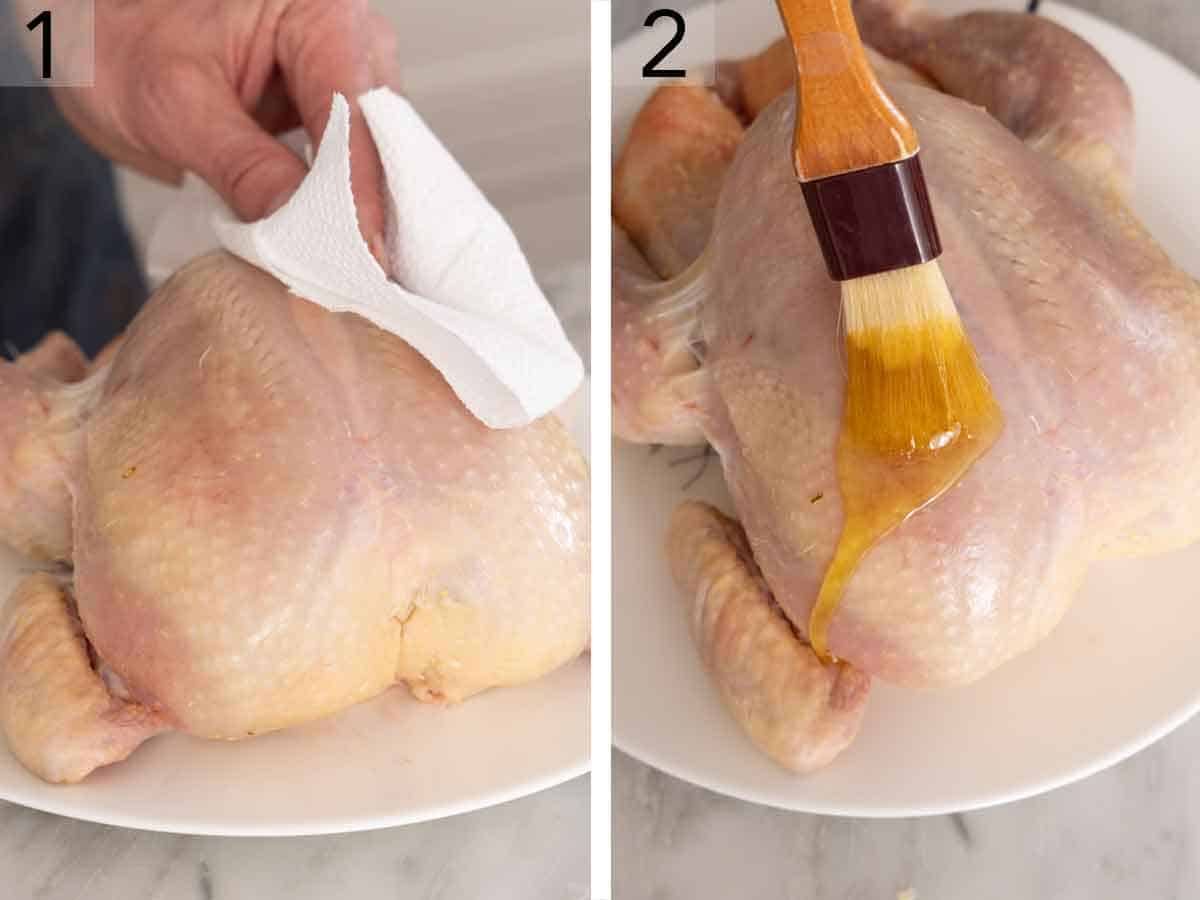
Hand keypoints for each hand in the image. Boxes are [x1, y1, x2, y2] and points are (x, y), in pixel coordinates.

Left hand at [45, 0, 399, 247]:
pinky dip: (337, 206)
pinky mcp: (329, 109)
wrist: (97, 29)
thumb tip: (304, 232)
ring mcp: (344, 74)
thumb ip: (246, 168)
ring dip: (355, 212)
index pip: (356, 114)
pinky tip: (327, 242)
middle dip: (366, 207)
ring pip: (375, 158)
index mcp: (319, 12)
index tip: (361, 256)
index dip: (360, 192)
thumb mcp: (175, 107)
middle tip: (356, 274)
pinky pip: (352, 164)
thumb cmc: (122, 37)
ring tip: (342, 266)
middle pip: (381, 138)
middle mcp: (347, 36)